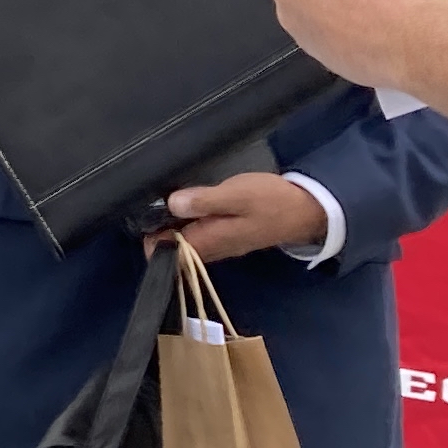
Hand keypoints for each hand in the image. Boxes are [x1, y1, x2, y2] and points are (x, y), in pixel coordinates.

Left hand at [155, 172, 325, 260]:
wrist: (306, 211)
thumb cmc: (271, 202)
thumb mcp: (237, 195)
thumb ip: (204, 201)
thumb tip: (171, 203)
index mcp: (209, 241)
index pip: (166, 252)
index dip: (149, 236)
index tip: (141, 213)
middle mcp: (211, 248)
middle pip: (173, 247)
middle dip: (158, 228)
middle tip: (149, 200)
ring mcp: (220, 243)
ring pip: (186, 240)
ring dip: (173, 224)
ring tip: (163, 198)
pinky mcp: (228, 234)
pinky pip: (200, 233)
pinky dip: (189, 221)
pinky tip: (187, 201)